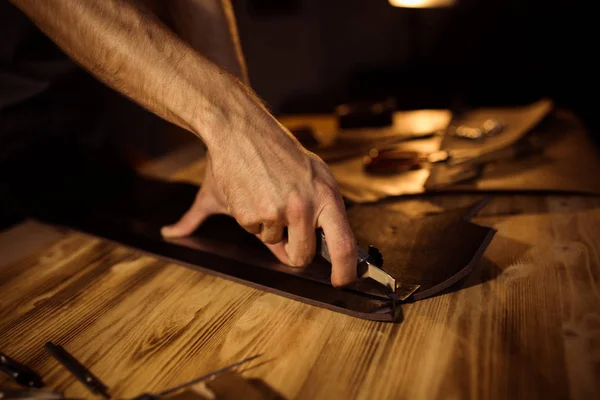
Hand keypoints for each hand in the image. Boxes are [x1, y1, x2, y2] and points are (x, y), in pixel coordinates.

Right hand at [161, 120, 357, 286]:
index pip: (344, 245)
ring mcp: (276, 213)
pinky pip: (254, 232)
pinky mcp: (250, 216)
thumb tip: (323, 243)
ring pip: (274, 242)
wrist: (241, 131)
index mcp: (327, 197)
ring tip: (266, 193)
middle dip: (294, 252)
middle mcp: (304, 208)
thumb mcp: (312, 175)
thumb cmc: (278, 151)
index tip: (342, 280)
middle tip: (287, 230)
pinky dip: (251, 218)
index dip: (345, 271)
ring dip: (269, 227)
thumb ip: (320, 211)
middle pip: (303, 256)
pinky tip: (251, 193)